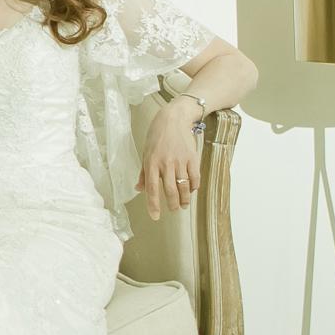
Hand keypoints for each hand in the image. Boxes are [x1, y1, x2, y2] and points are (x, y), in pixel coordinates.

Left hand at [138, 97, 202, 217]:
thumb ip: (144, 173)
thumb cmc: (157, 136)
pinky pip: (195, 178)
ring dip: (184, 199)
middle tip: (173, 210)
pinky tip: (191, 191)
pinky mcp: (193, 158)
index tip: (155, 216)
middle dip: (172, 204)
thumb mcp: (146, 152)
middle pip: (170, 191)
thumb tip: (139, 189)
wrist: (174, 119)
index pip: (152, 189)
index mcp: (151, 163)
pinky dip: (194, 188)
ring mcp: (180, 161)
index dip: (153, 205)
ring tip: (183, 205)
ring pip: (184, 187)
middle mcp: (166, 163)